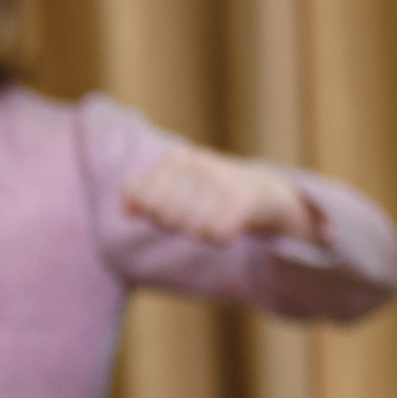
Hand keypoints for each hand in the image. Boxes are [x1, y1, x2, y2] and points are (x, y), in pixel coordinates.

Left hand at [122, 147, 317, 244]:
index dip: (153, 214)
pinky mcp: (244, 197)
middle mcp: (196, 163)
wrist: (268, 193)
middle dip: (176, 226)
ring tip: (215, 218)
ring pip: (188, 228)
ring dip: (200, 234)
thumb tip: (128, 210)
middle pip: (163, 217)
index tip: (174, 208)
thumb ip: (142, 197)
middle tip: (199, 215)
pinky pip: (215, 234)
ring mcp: (221, 177)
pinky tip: (231, 226)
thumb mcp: (173, 189)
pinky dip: (220, 238)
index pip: (141, 199)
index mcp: (174, 159)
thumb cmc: (209, 196)